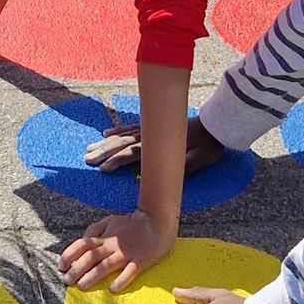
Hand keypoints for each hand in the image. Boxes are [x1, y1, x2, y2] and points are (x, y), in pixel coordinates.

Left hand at [59, 206, 176, 291]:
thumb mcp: (111, 220)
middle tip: (67, 281)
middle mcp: (112, 246)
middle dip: (77, 269)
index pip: (82, 244)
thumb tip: (83, 239)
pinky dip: (121, 280)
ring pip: (106, 265)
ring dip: (93, 276)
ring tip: (82, 286)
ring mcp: (126, 254)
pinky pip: (130, 271)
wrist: (158, 220)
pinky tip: (113, 289)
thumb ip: (96, 229)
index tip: (61, 266)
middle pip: (91, 257)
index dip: (70, 255)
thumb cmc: (134, 222)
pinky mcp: (141, 261)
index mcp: (105, 237)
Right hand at [80, 113, 222, 175]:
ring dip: (106, 143)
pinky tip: (107, 133)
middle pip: (122, 144)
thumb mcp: (196, 162)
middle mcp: (150, 136)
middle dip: (104, 152)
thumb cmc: (207, 147)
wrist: (216, 126)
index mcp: (158, 147)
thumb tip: (147, 177)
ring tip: (90, 149)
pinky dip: (118, 130)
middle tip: (87, 159)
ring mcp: (151, 129)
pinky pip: (131, 127)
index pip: (132, 154)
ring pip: (123, 135)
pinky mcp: (154, 126)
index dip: (116, 161)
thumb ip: (175, 170)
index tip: (102, 170)